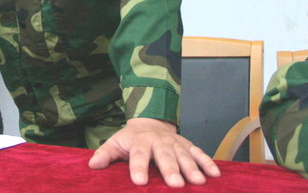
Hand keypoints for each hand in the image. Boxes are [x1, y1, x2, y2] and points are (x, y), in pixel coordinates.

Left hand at [88, 118, 220, 186]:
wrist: (149, 121)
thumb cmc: (130, 139)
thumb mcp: (115, 143)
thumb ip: (105, 154)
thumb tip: (92, 165)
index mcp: (140, 141)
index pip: (138, 155)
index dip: (138, 168)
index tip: (138, 182)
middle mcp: (159, 141)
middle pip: (165, 156)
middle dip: (171, 169)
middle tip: (176, 184)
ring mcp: (175, 142)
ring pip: (184, 155)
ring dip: (192, 168)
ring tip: (198, 182)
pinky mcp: (187, 145)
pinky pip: (199, 153)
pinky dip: (207, 162)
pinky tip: (215, 175)